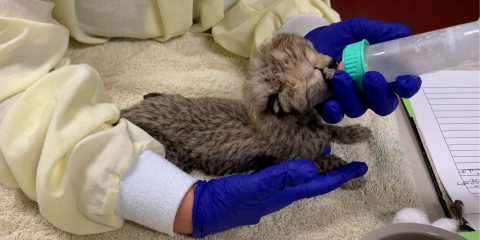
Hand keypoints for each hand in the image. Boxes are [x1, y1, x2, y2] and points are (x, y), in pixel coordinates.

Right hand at [191, 159, 367, 237]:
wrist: (202, 210)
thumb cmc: (228, 200)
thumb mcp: (253, 187)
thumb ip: (281, 177)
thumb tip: (312, 168)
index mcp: (284, 194)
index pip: (318, 185)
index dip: (341, 177)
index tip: (362, 169)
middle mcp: (281, 194)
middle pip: (313, 184)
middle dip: (334, 174)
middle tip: (352, 164)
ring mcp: (269, 191)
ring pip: (300, 179)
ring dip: (317, 170)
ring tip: (329, 157)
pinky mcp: (258, 184)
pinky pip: (285, 174)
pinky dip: (296, 166)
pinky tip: (293, 158)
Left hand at [305, 17, 421, 122]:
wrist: (306, 47)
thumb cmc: (336, 40)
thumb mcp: (356, 30)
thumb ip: (377, 32)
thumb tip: (401, 32)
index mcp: (382, 75)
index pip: (402, 86)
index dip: (408, 86)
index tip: (404, 79)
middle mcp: (369, 93)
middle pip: (383, 104)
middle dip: (379, 93)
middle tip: (371, 77)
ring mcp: (350, 102)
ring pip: (358, 109)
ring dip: (352, 96)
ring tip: (341, 76)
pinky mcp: (330, 108)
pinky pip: (335, 116)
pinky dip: (335, 111)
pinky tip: (331, 102)